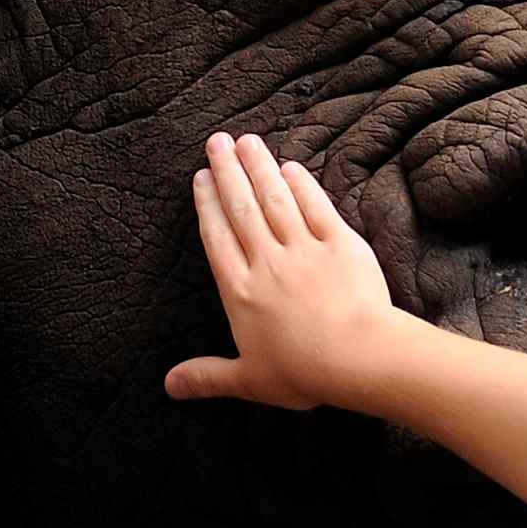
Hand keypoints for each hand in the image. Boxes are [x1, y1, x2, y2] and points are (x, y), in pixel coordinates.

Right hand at [165, 130, 402, 411]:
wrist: (357, 357)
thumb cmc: (302, 372)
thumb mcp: (248, 380)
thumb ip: (207, 377)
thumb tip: (169, 386)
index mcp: (240, 291)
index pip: (217, 238)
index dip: (208, 204)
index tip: (201, 177)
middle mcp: (266, 262)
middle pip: (242, 209)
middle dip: (228, 172)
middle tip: (216, 141)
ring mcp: (304, 250)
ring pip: (275, 201)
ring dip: (259, 168)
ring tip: (247, 141)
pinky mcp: (340, 244)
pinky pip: (317, 209)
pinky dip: (303, 186)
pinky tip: (292, 167)